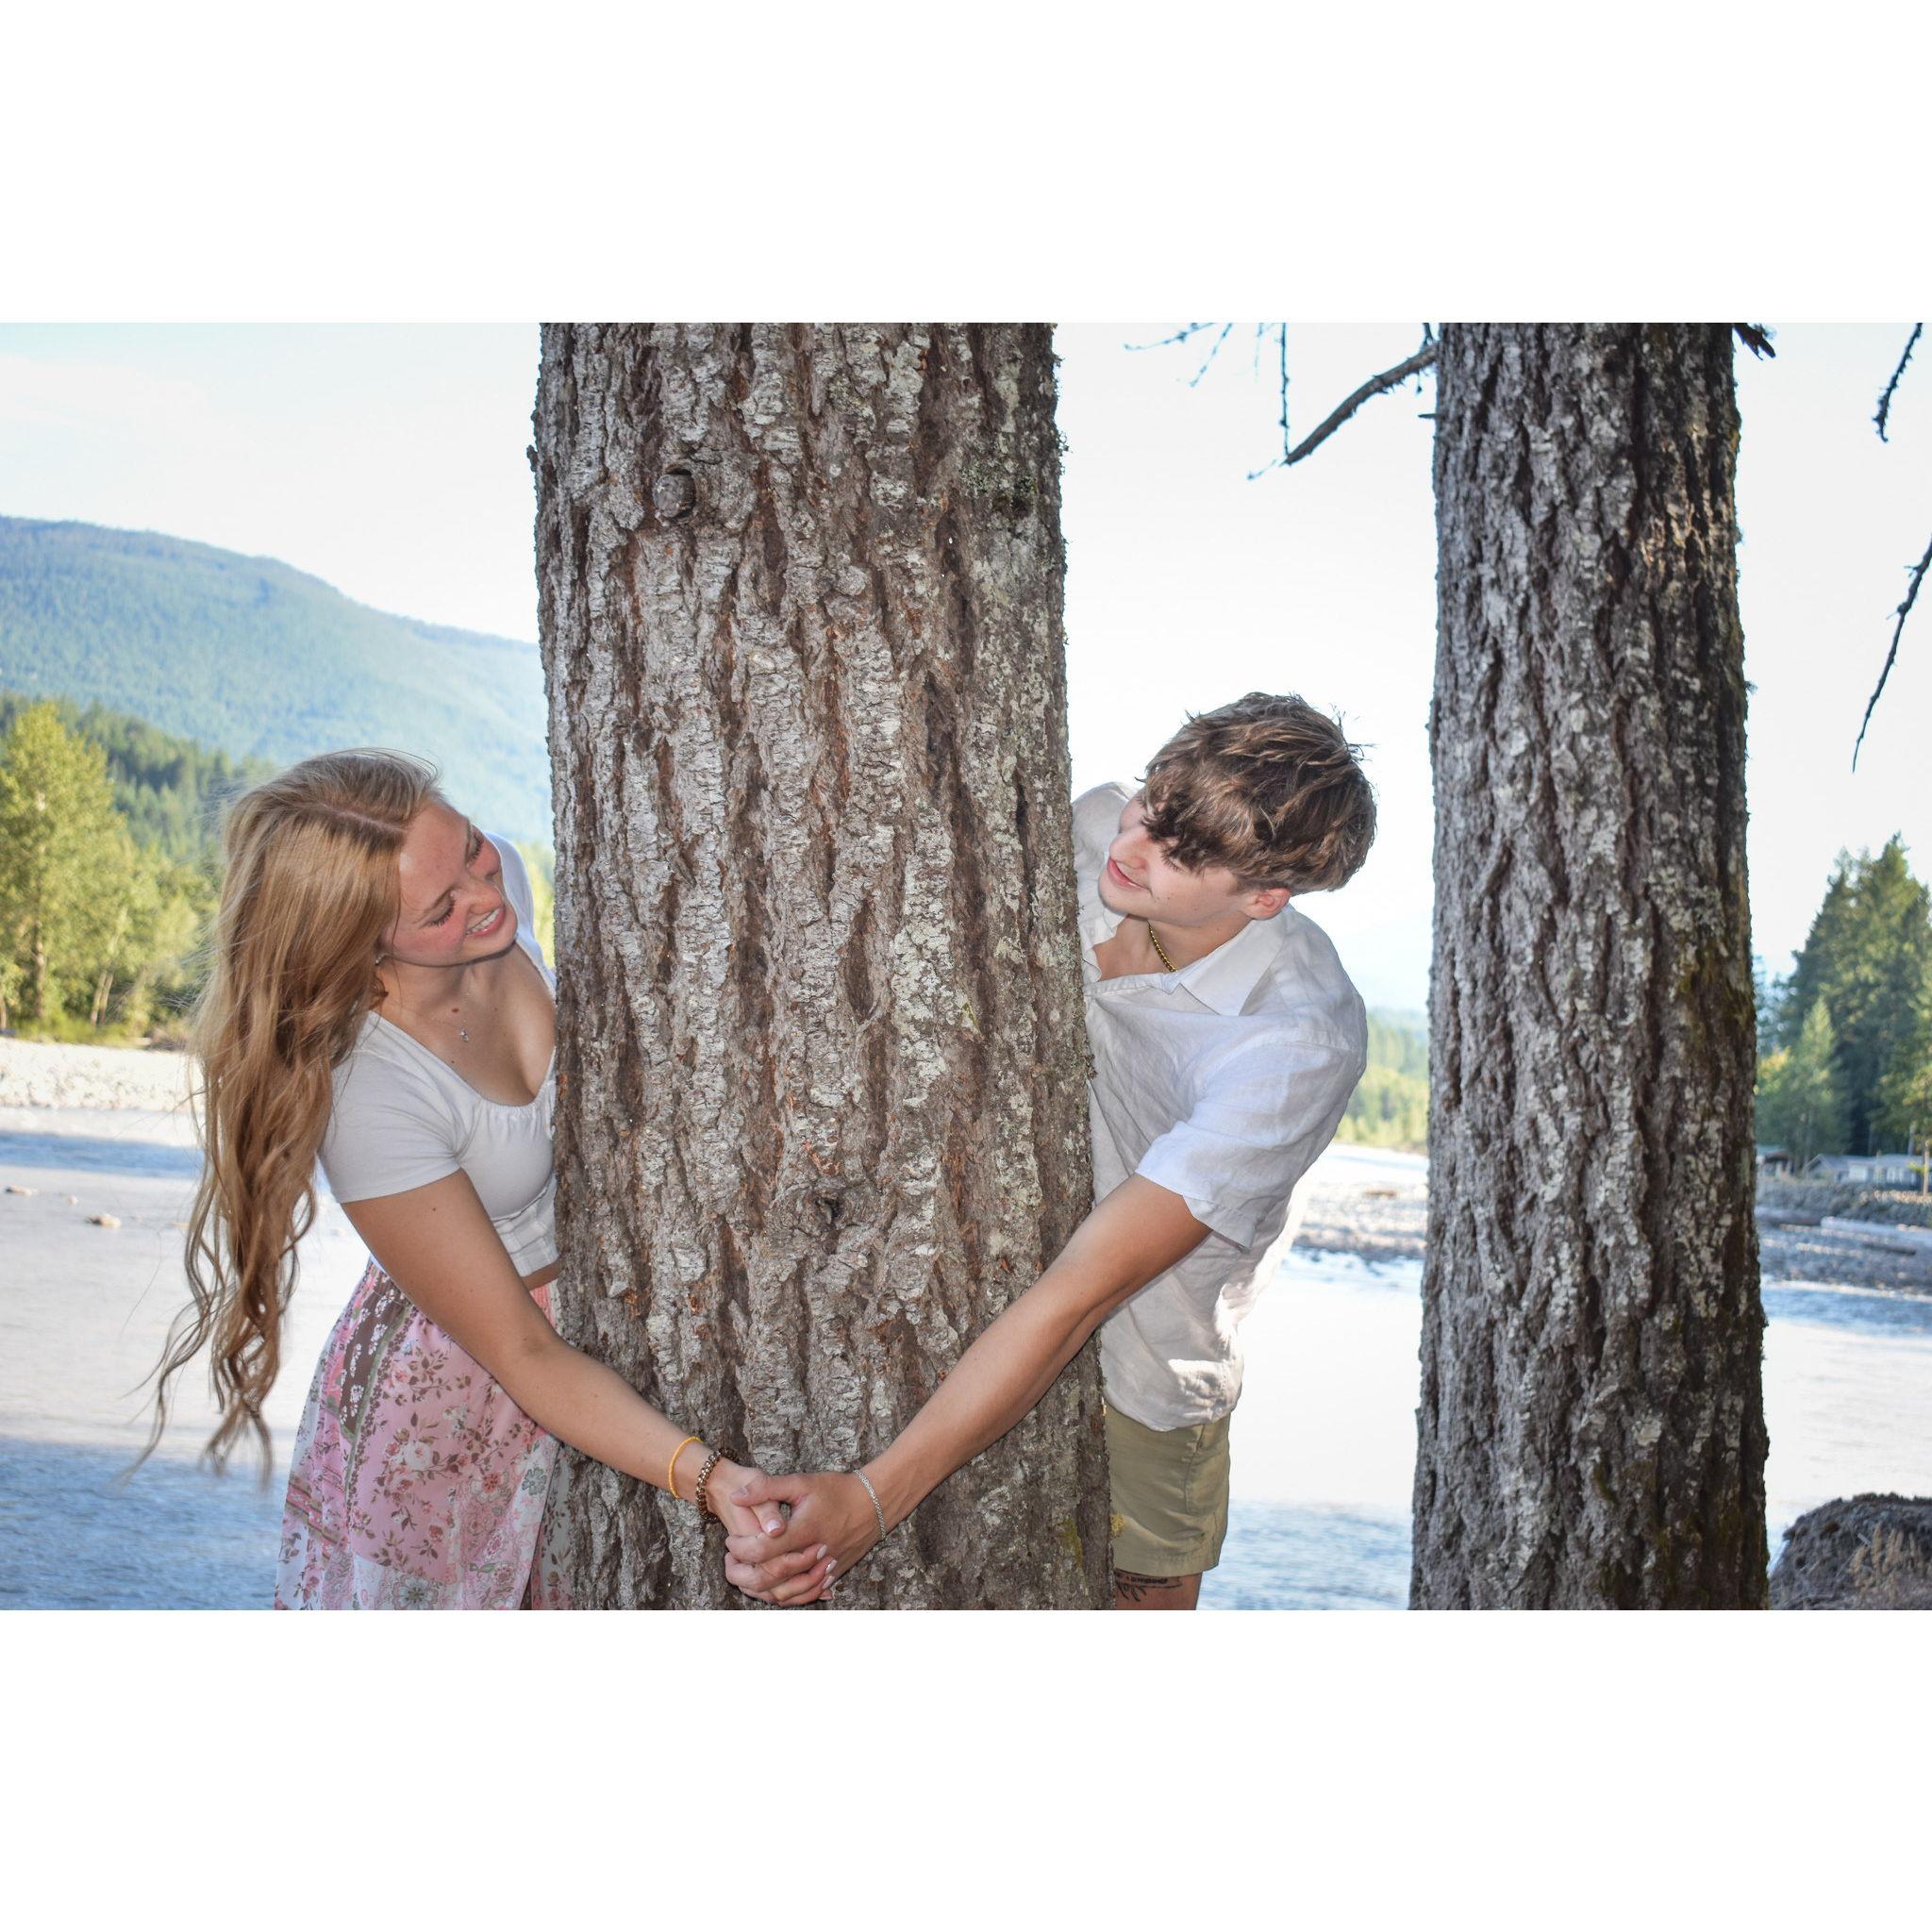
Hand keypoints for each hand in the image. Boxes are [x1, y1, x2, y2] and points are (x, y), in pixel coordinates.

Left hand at [705, 1459, 834, 1600]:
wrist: (874, 1502)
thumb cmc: (837, 1489)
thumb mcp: (801, 1482)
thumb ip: (766, 1488)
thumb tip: (735, 1496)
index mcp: (802, 1530)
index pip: (761, 1550)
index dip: (739, 1548)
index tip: (731, 1540)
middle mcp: (812, 1555)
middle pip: (769, 1579)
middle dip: (742, 1575)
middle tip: (731, 1562)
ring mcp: (824, 1569)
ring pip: (786, 1594)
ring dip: (760, 1590)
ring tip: (747, 1574)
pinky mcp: (832, 1576)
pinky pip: (804, 1596)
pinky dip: (785, 1597)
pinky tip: (773, 1587)